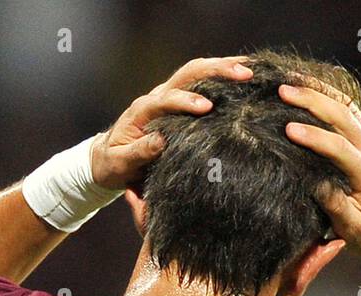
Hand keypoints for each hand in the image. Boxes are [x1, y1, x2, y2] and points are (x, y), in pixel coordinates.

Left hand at [90, 56, 253, 189]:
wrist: (109, 158)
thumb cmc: (115, 163)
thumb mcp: (121, 163)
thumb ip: (138, 152)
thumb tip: (160, 141)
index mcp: (142, 111)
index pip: (166, 99)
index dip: (186, 101)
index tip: (207, 107)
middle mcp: (157, 97)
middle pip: (187, 74)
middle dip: (216, 71)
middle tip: (244, 74)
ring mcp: (169, 96)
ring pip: (196, 72)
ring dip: (223, 67)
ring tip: (251, 69)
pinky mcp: (179, 101)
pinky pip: (200, 82)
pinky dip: (221, 76)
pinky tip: (243, 76)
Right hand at [279, 80, 360, 261]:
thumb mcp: (352, 228)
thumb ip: (336, 206)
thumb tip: (314, 184)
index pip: (340, 148)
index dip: (314, 137)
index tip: (288, 130)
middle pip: (343, 116)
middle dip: (313, 101)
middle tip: (283, 92)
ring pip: (346, 106)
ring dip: (318, 91)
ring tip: (290, 81)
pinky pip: (346, 111)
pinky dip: (326, 96)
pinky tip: (306, 88)